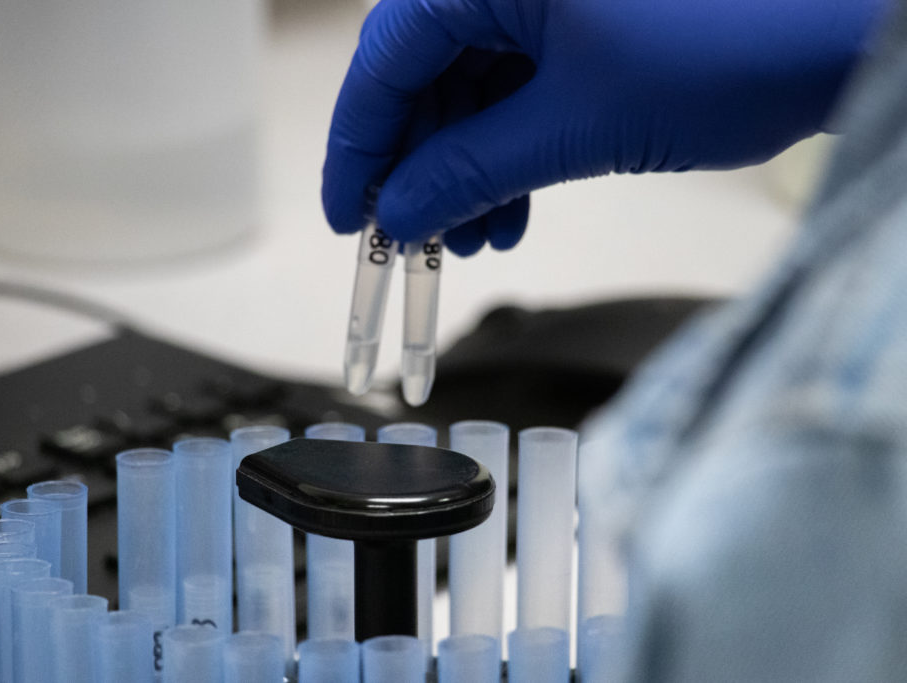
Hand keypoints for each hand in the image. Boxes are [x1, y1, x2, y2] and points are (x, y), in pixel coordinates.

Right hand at [322, 0, 884, 254]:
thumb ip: (469, 170)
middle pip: (424, 75)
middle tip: (417, 239)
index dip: (359, 146)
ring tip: (474, 238)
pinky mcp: (582, 20)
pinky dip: (509, 152)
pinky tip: (511, 210)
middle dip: (421, 169)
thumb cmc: (734, 44)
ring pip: (471, 89)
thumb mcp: (575, 126)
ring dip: (466, 170)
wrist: (849, 28)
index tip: (350, 216)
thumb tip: (399, 212)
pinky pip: (518, 89)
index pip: (385, 57)